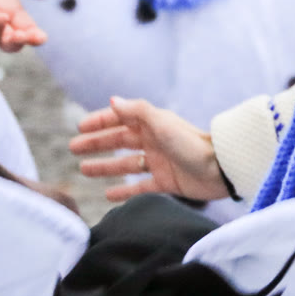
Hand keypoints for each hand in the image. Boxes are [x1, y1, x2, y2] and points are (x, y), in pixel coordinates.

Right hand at [68, 96, 226, 201]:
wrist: (221, 169)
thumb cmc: (192, 143)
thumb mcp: (162, 123)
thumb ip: (137, 111)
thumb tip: (113, 101)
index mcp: (153, 124)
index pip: (120, 120)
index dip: (100, 122)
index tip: (79, 127)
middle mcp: (154, 141)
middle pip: (119, 142)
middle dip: (96, 144)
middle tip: (73, 149)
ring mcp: (159, 162)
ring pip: (126, 164)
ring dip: (105, 166)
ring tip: (83, 170)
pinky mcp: (166, 182)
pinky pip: (139, 186)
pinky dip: (124, 191)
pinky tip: (107, 195)